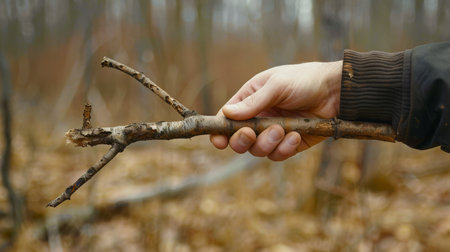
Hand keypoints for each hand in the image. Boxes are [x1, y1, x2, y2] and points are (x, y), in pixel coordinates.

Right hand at [210, 61, 342, 160]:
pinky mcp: (290, 144)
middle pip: (239, 140)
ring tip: (282, 130)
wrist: (336, 92)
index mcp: (250, 100)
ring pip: (258, 150)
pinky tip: (296, 135)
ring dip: (267, 143)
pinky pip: (279, 155)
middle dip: (242, 141)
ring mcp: (274, 133)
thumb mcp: (277, 86)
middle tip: (251, 133)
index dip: (220, 132)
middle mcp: (259, 118)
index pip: (227, 119)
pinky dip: (285, 148)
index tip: (220, 141)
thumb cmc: (304, 80)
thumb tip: (226, 114)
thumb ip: (253, 102)